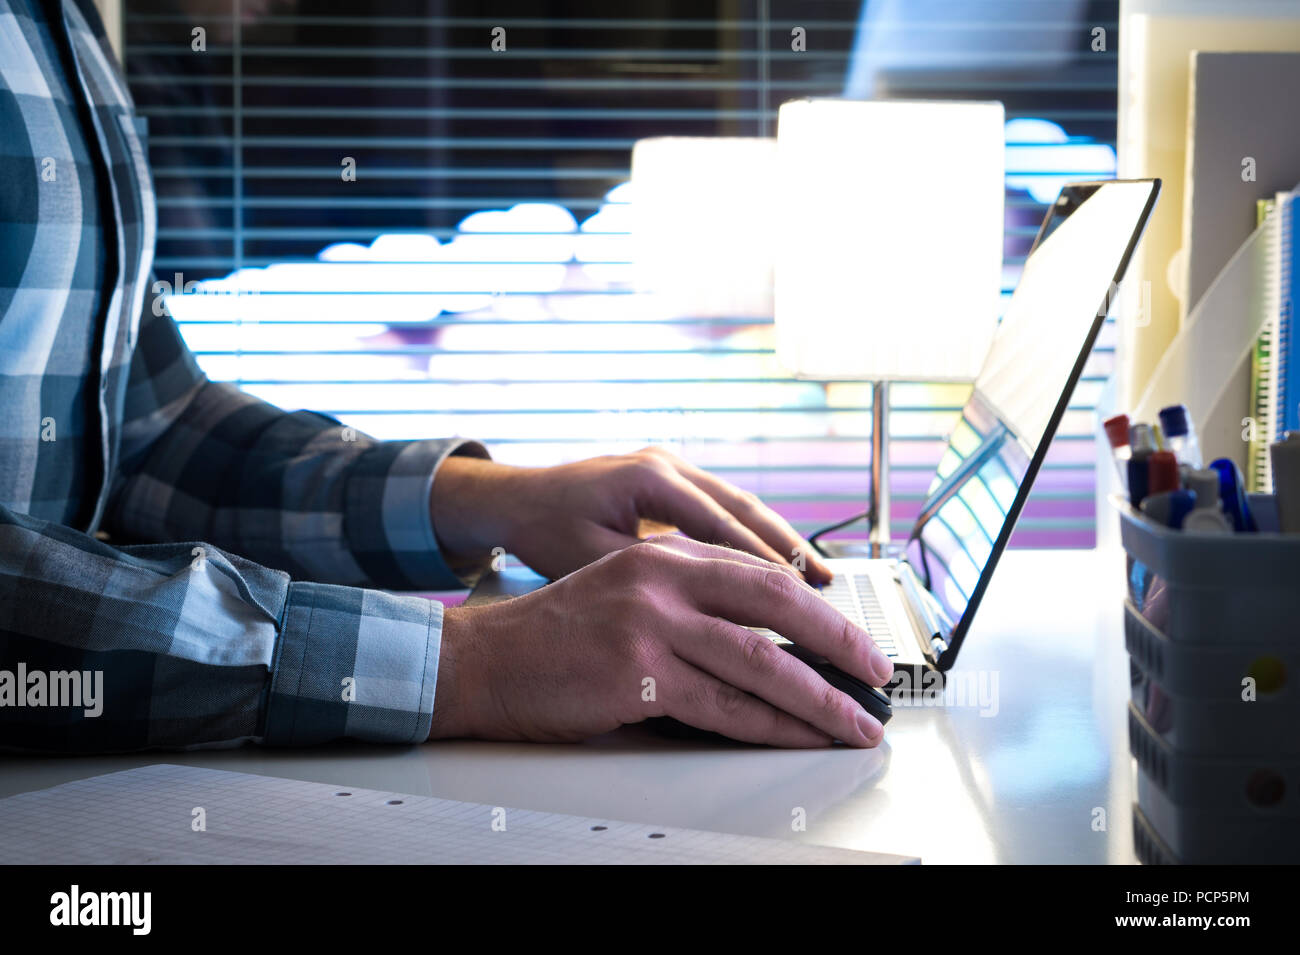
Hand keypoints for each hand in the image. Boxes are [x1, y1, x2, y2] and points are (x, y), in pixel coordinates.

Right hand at [428, 535, 890, 746]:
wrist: (485, 660)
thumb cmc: (556, 635)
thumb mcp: (627, 590)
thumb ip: (691, 601)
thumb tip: (767, 642)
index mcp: (666, 553)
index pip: (763, 576)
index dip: (818, 611)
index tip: (851, 638)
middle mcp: (663, 577)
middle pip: (778, 606)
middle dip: (840, 643)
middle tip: (877, 673)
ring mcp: (651, 623)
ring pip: (762, 661)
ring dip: (820, 698)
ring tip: (854, 721)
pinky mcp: (639, 673)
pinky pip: (724, 706)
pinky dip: (772, 726)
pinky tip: (799, 736)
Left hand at [432, 446, 831, 582]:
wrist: (513, 498)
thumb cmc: (541, 528)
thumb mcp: (585, 558)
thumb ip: (641, 579)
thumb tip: (695, 618)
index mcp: (649, 478)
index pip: (721, 524)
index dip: (763, 564)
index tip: (799, 597)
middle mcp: (669, 466)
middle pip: (746, 508)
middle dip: (790, 549)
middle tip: (826, 588)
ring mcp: (673, 469)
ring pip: (742, 507)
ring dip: (780, 543)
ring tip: (817, 582)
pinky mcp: (670, 483)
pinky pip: (725, 511)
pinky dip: (754, 540)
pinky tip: (777, 569)